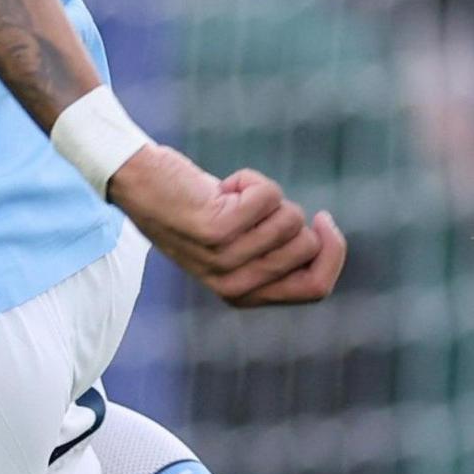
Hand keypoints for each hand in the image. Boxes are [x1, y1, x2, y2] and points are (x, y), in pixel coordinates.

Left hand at [107, 145, 347, 307]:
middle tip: (250, 209)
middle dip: (292, 214)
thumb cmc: (194, 207)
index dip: (333, 253)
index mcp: (244, 294)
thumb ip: (274, 253)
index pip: (316, 288)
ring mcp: (225, 260)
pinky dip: (251, 179)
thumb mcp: (237, 241)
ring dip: (266, 195)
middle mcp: (235, 285)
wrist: (140, 184)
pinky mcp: (216, 230)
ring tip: (230, 197)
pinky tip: (222, 187)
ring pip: (290, 219)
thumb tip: (322, 243)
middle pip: (307, 248)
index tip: (323, 221)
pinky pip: (269, 196)